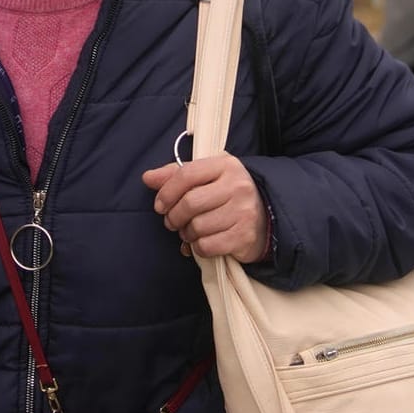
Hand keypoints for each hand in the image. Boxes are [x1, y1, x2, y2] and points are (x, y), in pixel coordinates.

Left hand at [141, 157, 269, 263]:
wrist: (266, 215)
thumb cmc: (227, 193)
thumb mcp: (206, 176)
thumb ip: (175, 175)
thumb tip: (148, 178)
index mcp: (225, 165)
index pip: (187, 174)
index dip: (167, 191)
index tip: (160, 204)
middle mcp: (237, 186)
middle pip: (190, 203)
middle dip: (174, 216)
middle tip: (172, 221)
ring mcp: (243, 212)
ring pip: (198, 226)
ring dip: (186, 233)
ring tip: (189, 230)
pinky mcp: (244, 236)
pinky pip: (208, 246)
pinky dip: (198, 247)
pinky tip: (201, 241)